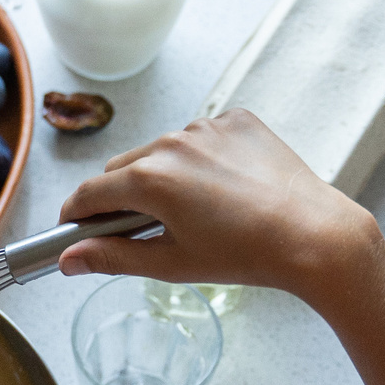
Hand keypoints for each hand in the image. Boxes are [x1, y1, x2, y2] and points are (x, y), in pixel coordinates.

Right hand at [54, 109, 384, 294]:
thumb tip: (69, 260)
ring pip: (162, 151)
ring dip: (163, 176)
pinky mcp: (236, 120)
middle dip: (122, 197)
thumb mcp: (172, 264)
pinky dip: (201, 159)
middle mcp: (172, 143)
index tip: (76, 227)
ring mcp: (206, 127)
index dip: (77, 214)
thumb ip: (112, 258)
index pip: (90, 192)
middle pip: (123, 169)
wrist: (314, 235)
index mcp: (150, 179)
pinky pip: (201, 137)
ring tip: (194, 212)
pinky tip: (224, 189)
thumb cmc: (247, 255)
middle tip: (140, 229)